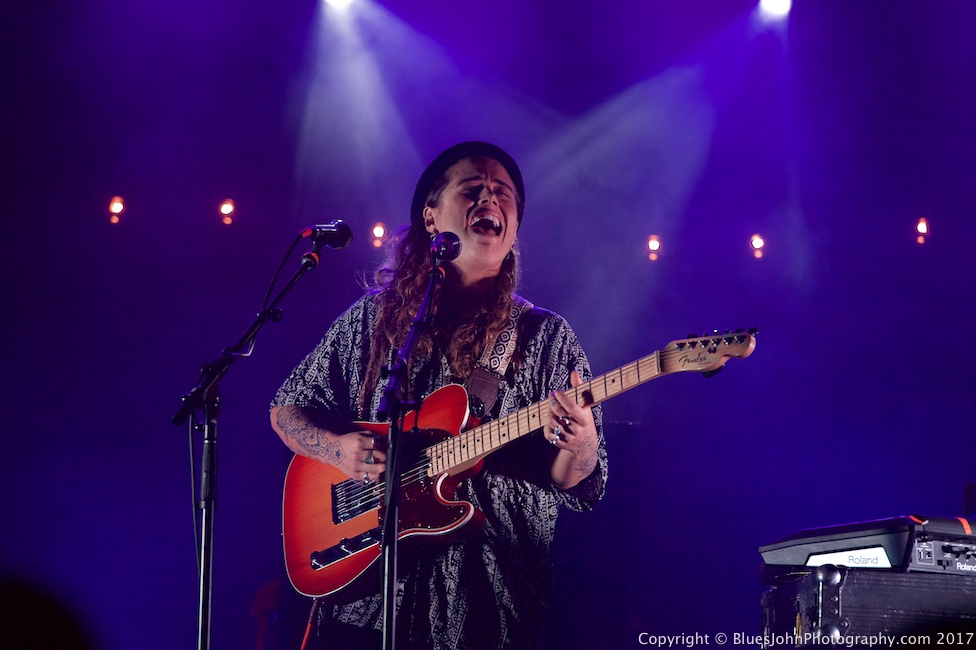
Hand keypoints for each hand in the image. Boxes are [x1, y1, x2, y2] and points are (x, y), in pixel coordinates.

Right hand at [336, 431, 386, 484]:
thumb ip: (371, 436)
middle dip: (384, 456)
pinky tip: (376, 472)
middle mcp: (358, 454)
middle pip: (378, 456)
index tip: (384, 446)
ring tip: (382, 465)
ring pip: (375, 468)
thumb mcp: (358, 434)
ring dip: (382, 467)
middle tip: (384, 457)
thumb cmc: (346, 442)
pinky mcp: (354, 474)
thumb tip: (384, 440)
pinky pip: (369, 477)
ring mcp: (356, 465)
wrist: (331, 450)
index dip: (383, 445)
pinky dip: (375, 475)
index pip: (377, 444)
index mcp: (359, 442)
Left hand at [546, 370, 598, 488]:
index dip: (563, 399)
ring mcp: (570, 438)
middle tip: (551, 399)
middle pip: (560, 415)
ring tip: (551, 411)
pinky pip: (549, 435)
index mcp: (585, 419)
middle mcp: (578, 430)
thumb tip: (574, 372)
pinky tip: (549, 423)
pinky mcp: (562, 444)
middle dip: (553, 405)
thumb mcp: (585, 405)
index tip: (555, 392)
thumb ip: (579, 388)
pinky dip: (547, 428)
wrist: (586, 444)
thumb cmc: (583, 418)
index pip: (573, 408)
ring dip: (549, 415)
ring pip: (553, 424)